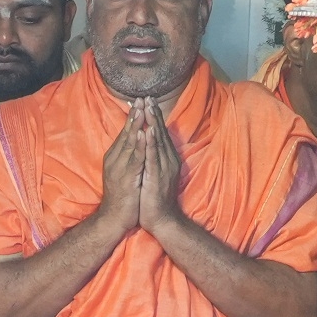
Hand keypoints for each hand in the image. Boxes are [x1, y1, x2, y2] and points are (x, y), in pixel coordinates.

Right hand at [95, 102, 144, 238]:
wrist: (114, 218)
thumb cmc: (122, 197)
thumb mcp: (124, 173)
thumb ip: (128, 158)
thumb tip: (135, 144)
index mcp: (115, 157)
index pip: (125, 133)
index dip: (133, 117)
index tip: (140, 101)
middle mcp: (115, 159)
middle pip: (127, 133)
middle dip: (135, 115)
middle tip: (142, 98)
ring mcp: (120, 168)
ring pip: (130, 142)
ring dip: (137, 125)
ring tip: (143, 109)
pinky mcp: (126, 177)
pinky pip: (135, 158)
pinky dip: (140, 145)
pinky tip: (145, 134)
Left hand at [136, 100, 182, 231]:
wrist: (162, 220)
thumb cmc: (156, 199)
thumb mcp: (155, 175)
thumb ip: (155, 160)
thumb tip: (151, 148)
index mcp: (166, 159)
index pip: (160, 134)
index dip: (155, 117)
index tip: (149, 100)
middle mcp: (167, 160)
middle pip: (160, 133)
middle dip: (154, 114)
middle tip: (148, 96)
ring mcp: (163, 168)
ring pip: (158, 141)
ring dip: (153, 122)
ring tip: (149, 106)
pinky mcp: (156, 176)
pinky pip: (153, 156)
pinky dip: (151, 142)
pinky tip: (148, 130)